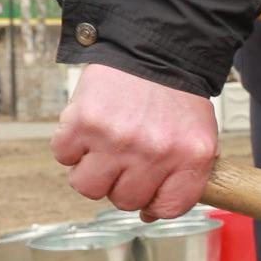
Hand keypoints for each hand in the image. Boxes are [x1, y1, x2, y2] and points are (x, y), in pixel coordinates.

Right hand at [54, 63, 219, 219]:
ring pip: (87, 187)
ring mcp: (117, 139)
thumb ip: (182, 176)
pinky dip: (70, 145)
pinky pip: (63, 156)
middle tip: (126, 155)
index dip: (153, 202)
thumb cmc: (175, 94)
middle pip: (124, 201)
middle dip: (121, 182)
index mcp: (191, 157)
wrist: (153, 45)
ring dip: (91, 170)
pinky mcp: (83, 122)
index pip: (168, 209)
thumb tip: (149, 214)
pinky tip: (88, 127)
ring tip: (104, 144)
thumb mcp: (196, 135)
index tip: (149, 188)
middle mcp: (155, 152)